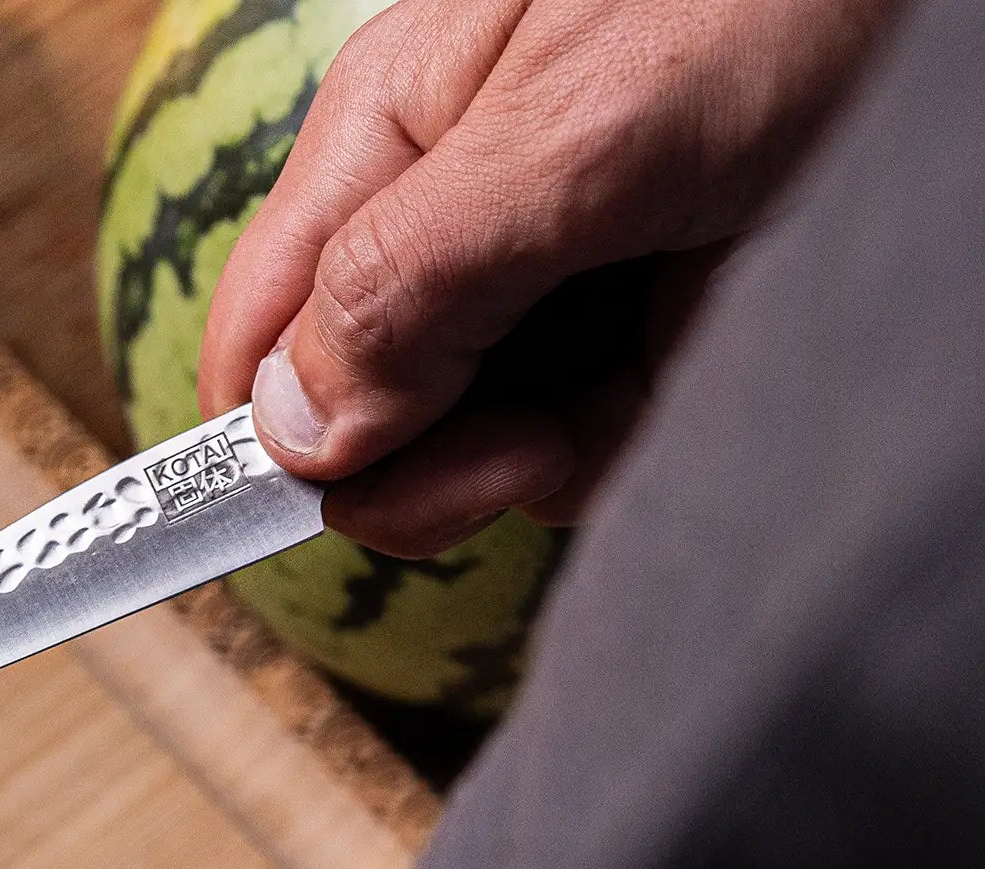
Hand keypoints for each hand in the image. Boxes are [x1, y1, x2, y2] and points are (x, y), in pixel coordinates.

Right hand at [200, 0, 898, 554]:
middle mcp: (444, 225)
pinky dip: (616, 446)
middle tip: (522, 448)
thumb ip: (407, 281)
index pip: (260, 328)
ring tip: (634, 373)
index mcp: (385, 143)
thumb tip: (288, 430)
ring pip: (467, 449)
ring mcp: (538, 289)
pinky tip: (676, 367)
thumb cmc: (759, 0)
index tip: (293, 513)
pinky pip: (575, 448)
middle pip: (359, 416)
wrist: (941, 13)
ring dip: (538, 455)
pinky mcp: (630, 336)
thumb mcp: (567, 137)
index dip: (255, 434)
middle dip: (425, 463)